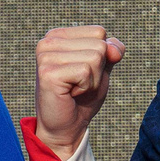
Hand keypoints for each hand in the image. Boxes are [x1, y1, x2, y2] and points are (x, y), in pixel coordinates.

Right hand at [33, 26, 126, 157]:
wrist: (66, 127)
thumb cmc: (82, 98)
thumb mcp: (102, 69)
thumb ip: (111, 52)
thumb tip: (113, 48)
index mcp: (58, 36)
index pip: (99, 32)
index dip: (102, 56)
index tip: (83, 73)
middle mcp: (48, 42)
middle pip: (99, 45)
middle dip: (98, 70)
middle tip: (79, 84)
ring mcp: (46, 56)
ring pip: (95, 57)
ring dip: (92, 80)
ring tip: (75, 90)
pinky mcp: (48, 73)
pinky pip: (86, 72)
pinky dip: (85, 87)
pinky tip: (70, 94)